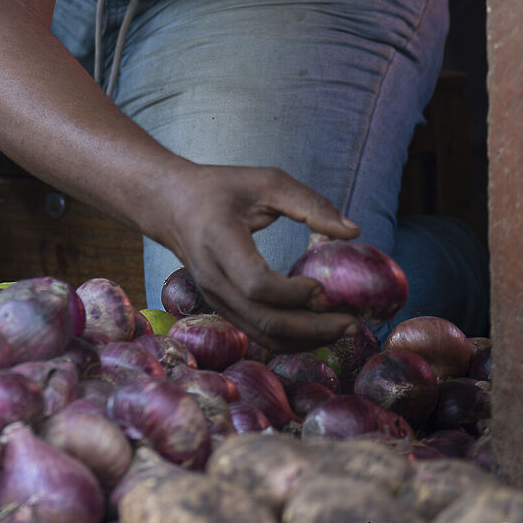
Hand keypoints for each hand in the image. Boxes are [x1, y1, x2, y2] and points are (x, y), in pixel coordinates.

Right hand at [145, 162, 361, 348]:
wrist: (168, 204)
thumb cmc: (218, 188)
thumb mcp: (264, 182)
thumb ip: (309, 204)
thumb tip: (353, 232)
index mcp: (219, 242)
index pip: (256, 284)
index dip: (294, 293)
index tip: (322, 284)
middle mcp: (213, 278)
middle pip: (265, 320)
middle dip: (314, 328)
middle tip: (354, 323)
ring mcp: (214, 297)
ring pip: (263, 335)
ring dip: (307, 339)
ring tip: (343, 329)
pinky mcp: (221, 306)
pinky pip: (257, 332)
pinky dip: (291, 338)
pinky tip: (318, 328)